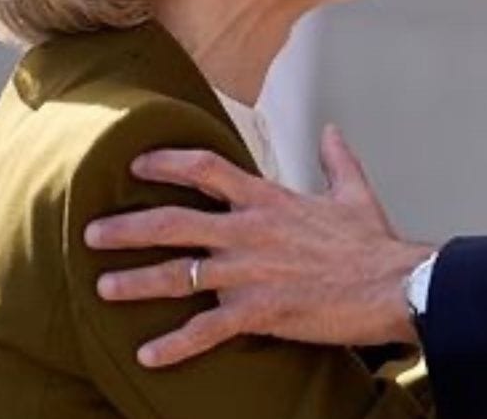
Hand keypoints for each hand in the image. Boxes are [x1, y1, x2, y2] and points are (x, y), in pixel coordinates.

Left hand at [84, 125, 432, 366]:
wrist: (396, 285)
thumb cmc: (375, 243)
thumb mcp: (354, 192)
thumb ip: (336, 159)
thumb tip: (331, 131)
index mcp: (269, 200)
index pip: (205, 168)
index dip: (166, 162)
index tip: (136, 163)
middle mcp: (250, 232)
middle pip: (172, 222)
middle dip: (126, 228)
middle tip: (90, 231)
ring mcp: (251, 273)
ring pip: (178, 275)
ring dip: (135, 282)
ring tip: (102, 287)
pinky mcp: (260, 312)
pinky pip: (205, 331)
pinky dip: (173, 345)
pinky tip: (146, 356)